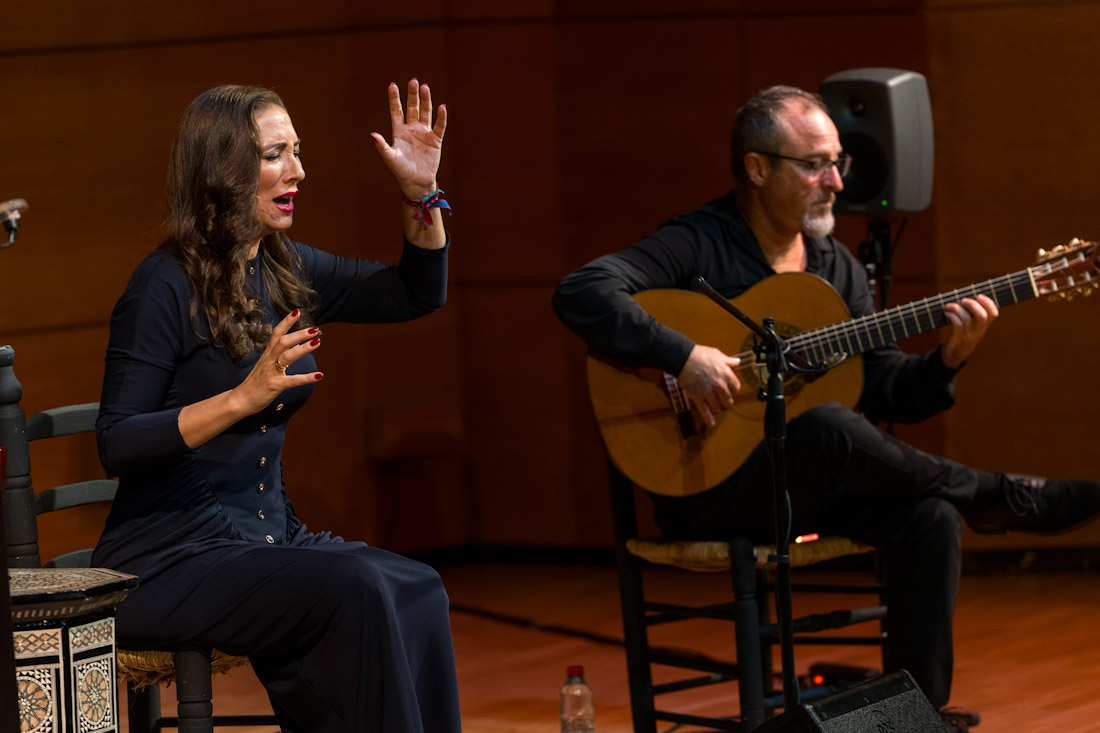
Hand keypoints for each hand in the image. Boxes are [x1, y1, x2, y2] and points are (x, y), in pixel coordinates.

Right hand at [232, 309, 323, 414]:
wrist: (241, 399)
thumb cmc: (256, 382)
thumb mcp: (266, 365)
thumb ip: (277, 354)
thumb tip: (294, 345)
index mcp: (268, 354)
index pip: (277, 333)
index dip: (286, 322)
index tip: (297, 311)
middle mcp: (269, 360)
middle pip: (283, 342)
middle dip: (299, 334)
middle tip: (315, 329)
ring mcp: (271, 372)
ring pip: (288, 356)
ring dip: (303, 348)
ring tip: (317, 342)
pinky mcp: (275, 385)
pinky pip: (293, 380)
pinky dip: (307, 378)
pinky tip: (319, 375)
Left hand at [371, 79, 447, 198]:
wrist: (416, 183)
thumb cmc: (400, 171)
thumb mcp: (390, 158)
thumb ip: (382, 146)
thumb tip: (372, 135)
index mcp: (399, 131)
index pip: (396, 110)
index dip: (394, 98)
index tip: (393, 85)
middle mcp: (411, 129)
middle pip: (412, 107)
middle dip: (412, 95)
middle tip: (413, 81)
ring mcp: (424, 133)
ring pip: (425, 113)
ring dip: (425, 101)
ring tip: (425, 87)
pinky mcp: (435, 140)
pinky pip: (439, 126)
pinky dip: (441, 117)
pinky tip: (441, 107)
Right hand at [677, 344, 741, 425]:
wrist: (683, 358)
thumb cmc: (699, 354)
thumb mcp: (717, 354)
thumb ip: (728, 361)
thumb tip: (737, 362)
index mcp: (725, 374)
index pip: (736, 388)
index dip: (733, 390)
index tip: (731, 390)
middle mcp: (719, 385)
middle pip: (728, 400)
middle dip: (726, 401)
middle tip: (723, 401)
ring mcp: (708, 392)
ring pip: (718, 407)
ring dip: (717, 408)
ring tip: (715, 406)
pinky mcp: (698, 397)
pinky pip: (704, 411)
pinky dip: (708, 418)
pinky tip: (711, 423)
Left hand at [941, 294, 998, 368]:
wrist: (954, 354)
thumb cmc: (962, 334)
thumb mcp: (972, 326)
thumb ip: (973, 313)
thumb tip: (966, 295)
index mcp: (983, 325)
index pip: (993, 314)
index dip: (989, 303)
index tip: (979, 296)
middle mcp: (978, 330)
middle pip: (982, 316)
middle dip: (972, 305)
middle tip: (963, 300)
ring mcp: (968, 334)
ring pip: (966, 319)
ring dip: (956, 309)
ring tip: (949, 306)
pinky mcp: (958, 337)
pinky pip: (957, 325)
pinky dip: (951, 316)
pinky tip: (946, 313)